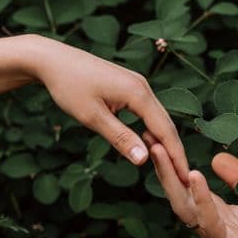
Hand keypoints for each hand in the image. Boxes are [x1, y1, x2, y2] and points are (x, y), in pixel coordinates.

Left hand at [36, 38, 189, 182]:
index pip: (165, 130)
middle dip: (176, 152)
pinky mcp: (128, 86)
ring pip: (158, 118)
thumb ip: (120, 138)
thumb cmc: (69, 86)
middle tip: (184, 179)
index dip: (177, 156)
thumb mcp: (93, 116)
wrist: (52, 59)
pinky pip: (147, 111)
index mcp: (138, 93)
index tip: (185, 177)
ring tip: (171, 167)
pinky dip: (152, 130)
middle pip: (166, 124)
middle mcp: (143, 86)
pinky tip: (149, 145)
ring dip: (164, 142)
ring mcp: (137, 84)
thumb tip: (144, 160)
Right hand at [148, 144, 237, 237]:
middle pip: (178, 196)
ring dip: (173, 181)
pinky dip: (202, 200)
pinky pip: (212, 223)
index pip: (185, 187)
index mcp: (216, 214)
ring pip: (187, 209)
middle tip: (148, 140)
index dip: (171, 164)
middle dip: (162, 168)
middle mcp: (211, 227)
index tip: (156, 138)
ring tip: (161, 153)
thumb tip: (216, 157)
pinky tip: (195, 177)